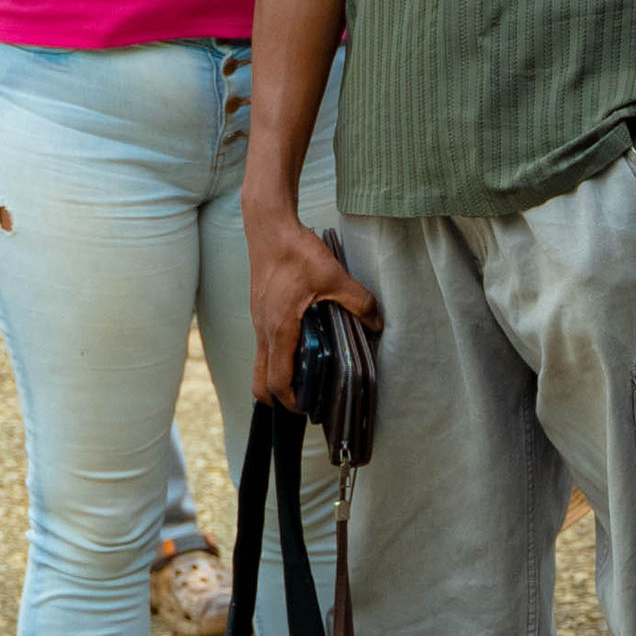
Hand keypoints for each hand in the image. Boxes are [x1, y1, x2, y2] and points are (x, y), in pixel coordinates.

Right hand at [246, 217, 377, 404]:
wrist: (268, 226)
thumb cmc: (295, 251)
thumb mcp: (333, 276)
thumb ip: (358, 301)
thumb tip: (376, 323)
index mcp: (279, 330)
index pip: (277, 380)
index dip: (292, 400)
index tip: (310, 408)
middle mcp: (264, 330)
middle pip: (260, 381)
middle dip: (278, 398)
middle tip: (306, 400)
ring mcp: (258, 321)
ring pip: (261, 363)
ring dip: (279, 376)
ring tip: (308, 376)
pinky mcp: (261, 311)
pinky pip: (264, 345)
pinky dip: (278, 356)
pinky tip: (303, 344)